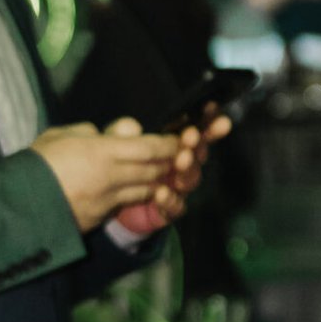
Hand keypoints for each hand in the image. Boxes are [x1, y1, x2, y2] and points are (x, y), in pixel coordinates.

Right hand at [33, 119, 184, 233]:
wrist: (17, 203)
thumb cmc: (36, 163)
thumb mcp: (61, 135)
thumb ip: (89, 132)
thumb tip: (109, 134)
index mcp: (102, 152)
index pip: (149, 148)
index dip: (168, 145)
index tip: (176, 141)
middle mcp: (111, 178)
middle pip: (153, 170)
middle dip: (167, 163)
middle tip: (176, 157)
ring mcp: (107, 201)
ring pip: (144, 190)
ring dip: (156, 182)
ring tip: (161, 175)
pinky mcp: (99, 218)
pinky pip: (124, 205)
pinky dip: (135, 197)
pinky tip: (136, 192)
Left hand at [112, 112, 232, 235]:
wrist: (106, 202)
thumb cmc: (117, 165)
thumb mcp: (113, 144)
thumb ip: (121, 133)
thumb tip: (131, 127)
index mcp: (173, 145)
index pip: (196, 131)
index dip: (208, 122)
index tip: (214, 111)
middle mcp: (180, 166)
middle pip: (198, 154)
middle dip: (197, 144)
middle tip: (190, 137)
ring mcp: (176, 188)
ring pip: (191, 179)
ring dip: (188, 170)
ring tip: (181, 161)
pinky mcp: (168, 210)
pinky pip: (176, 207)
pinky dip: (170, 200)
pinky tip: (161, 193)